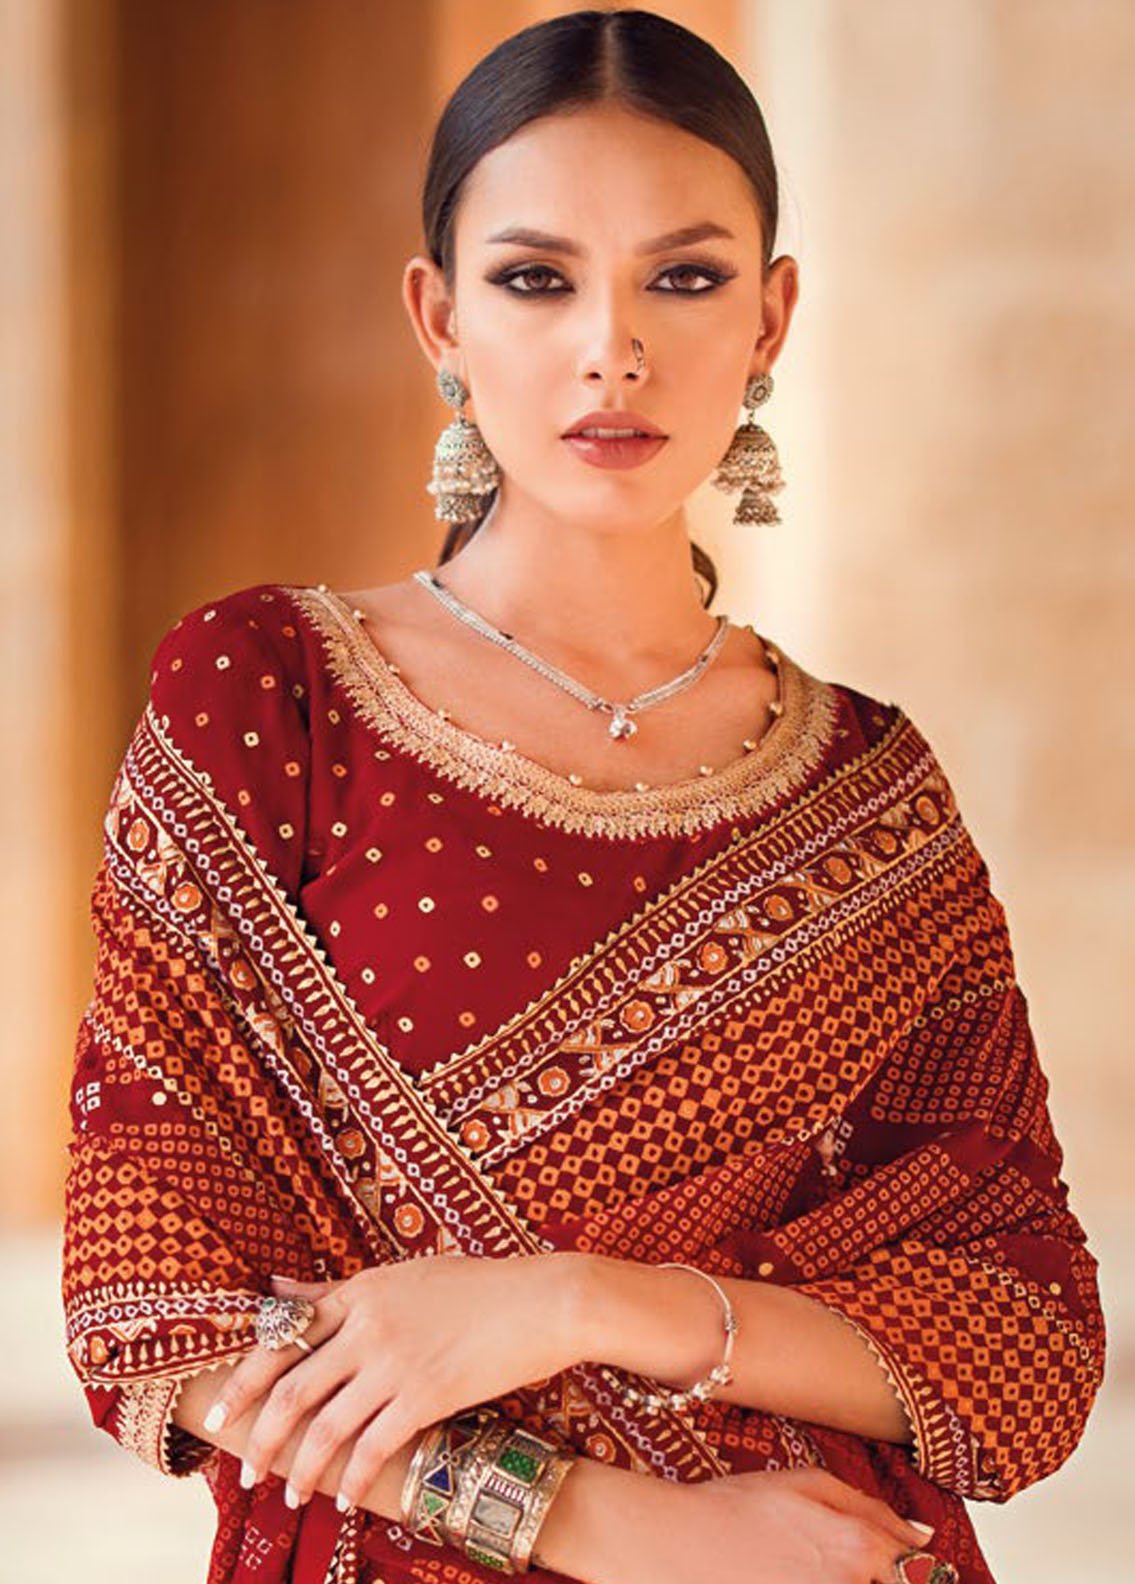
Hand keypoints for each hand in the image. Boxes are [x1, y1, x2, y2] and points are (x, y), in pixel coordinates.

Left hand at [202, 1252, 582, 1509]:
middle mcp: (368, 1325)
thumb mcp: (402, 1276)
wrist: (542, 1300)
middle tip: (246, 1469)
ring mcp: (396, 1362)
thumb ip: (336, 1289)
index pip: (282, 1337)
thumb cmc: (475, 1285)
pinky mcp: (427, 1396)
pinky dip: (353, 1479)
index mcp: (360, 1290)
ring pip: (325, 1426)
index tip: (219, 1411)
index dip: (243, 1379)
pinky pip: (374, 1447)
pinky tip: (343, 1499)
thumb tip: (274, 1287)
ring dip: (302, 1468)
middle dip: (261, 1437)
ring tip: (290, 1494)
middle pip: (291, 1388)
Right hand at [592, 1466, 942, 1583]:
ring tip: (821, 1562)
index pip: (919, 1567)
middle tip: (851, 1560)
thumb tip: (922, 1535)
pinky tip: (802, 1572)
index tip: (918, 1563)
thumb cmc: (738, 1507)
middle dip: (898, 1576)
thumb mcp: (808, 1482)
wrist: (679, 1544)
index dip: (922, 1564)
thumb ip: (872, 1508)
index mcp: (859, 1545)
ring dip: (865, 1579)